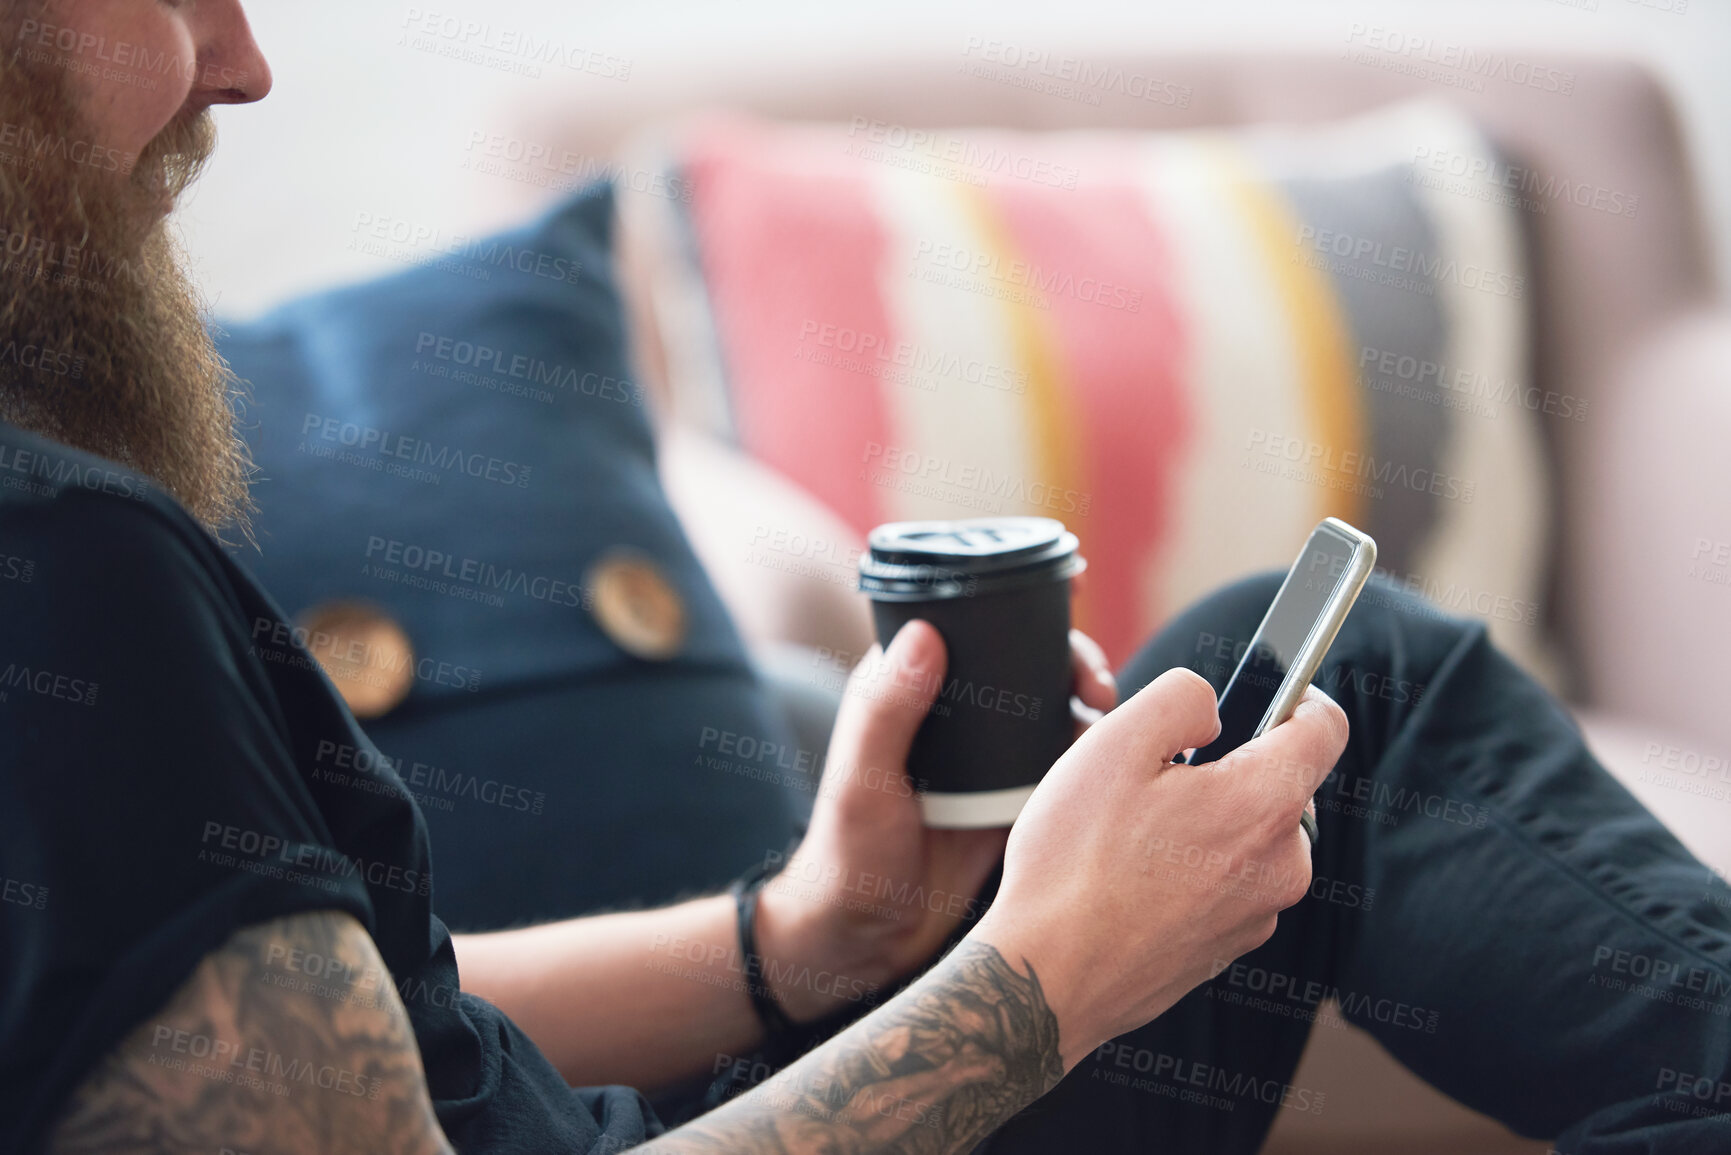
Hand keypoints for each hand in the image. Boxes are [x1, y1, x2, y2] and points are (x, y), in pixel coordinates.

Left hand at [755, 621, 1116, 1021]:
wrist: (867, 942)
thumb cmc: (847, 859)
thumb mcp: (863, 783)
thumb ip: (887, 712)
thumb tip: (926, 634)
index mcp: (905, 688)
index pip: (966, 623)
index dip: (1019, 603)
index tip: (1067, 605)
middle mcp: (951, 712)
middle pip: (1022, 659)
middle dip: (1069, 657)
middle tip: (1098, 684)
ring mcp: (984, 755)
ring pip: (1047, 706)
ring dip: (1086, 700)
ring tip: (1110, 714)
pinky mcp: (1011, 795)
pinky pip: (1058, 761)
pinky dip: (1090, 751)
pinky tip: (1116, 761)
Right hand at [972, 669, 1347, 1068]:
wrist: (1049, 977)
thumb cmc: (1074, 861)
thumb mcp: (1114, 744)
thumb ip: (1181, 698)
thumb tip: (1214, 711)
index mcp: (1263, 804)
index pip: (1325, 727)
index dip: (1298, 693)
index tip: (1266, 690)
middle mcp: (1281, 865)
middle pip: (1279, 786)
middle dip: (1227, 769)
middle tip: (1154, 780)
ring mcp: (1258, 914)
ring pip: (1249, 837)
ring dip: (1206, 823)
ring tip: (1132, 839)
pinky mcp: (1229, 948)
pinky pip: (1227, 885)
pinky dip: (1192, 870)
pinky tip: (1133, 881)